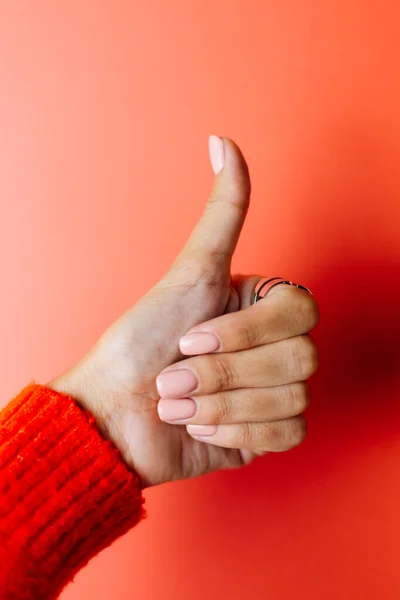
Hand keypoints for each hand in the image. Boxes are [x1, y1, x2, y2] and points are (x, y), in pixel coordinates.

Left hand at [50, 137, 318, 486]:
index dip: (245, 331)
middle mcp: (274, 346)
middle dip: (226, 372)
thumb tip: (224, 141)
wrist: (113, 414)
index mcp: (262, 307)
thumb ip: (223, 212)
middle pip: (301, 359)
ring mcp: (274, 391)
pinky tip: (198, 427)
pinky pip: (286, 434)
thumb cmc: (142, 340)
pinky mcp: (268, 433)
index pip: (300, 312)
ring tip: (178, 401)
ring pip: (294, 398)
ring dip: (221, 404)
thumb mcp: (190, 271)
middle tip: (177, 373)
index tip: (193, 336)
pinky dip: (234, 432)